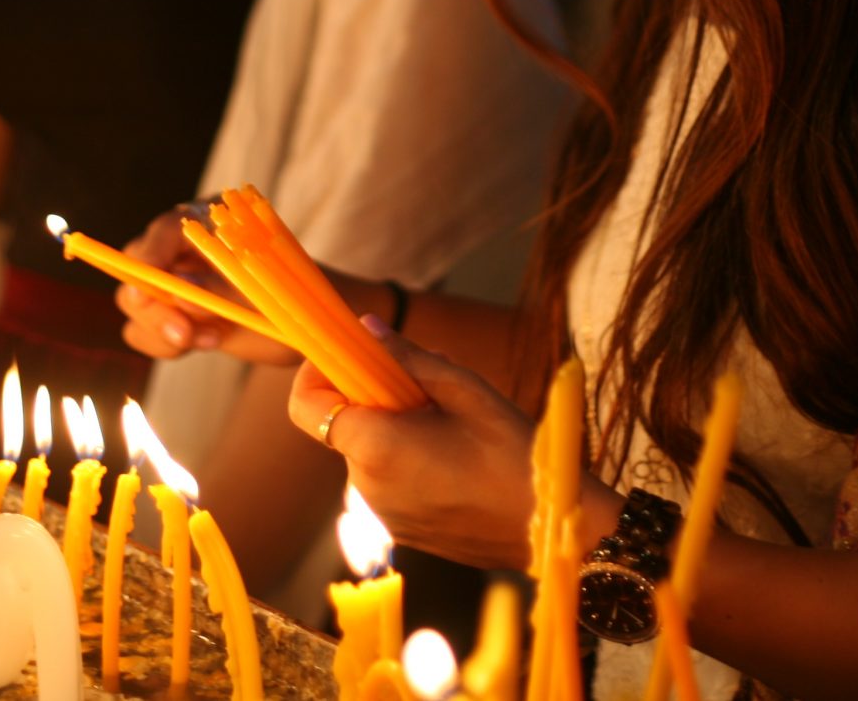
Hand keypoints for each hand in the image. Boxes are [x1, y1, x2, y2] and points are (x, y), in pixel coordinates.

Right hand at [112, 207, 300, 367]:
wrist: (305, 314)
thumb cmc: (293, 290)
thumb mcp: (266, 287)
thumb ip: (224, 286)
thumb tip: (181, 291)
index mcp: (206, 223)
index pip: (163, 232)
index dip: (150, 257)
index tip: (145, 291)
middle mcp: (180, 248)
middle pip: (136, 271)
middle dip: (154, 308)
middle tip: (185, 335)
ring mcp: (172, 283)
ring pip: (136, 308)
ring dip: (163, 331)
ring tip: (214, 339)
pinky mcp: (173, 315)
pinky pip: (146, 333)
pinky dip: (167, 345)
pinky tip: (210, 341)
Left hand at [287, 327, 616, 570]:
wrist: (551, 528)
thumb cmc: (513, 453)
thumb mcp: (465, 390)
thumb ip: (406, 358)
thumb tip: (364, 327)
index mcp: (375, 448)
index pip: (306, 405)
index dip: (317, 372)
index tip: (349, 354)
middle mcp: (366, 486)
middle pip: (343, 426)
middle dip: (372, 395)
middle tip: (427, 383)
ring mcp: (382, 514)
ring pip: (368, 452)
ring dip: (394, 427)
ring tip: (453, 421)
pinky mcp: (402, 530)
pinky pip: (387, 480)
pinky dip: (406, 458)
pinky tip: (455, 454)